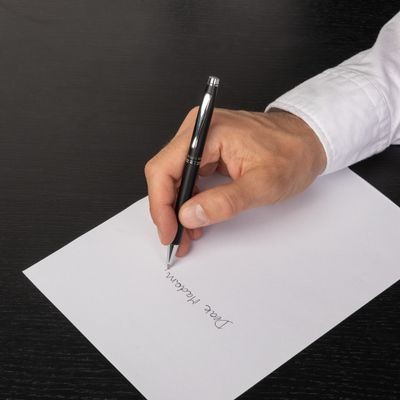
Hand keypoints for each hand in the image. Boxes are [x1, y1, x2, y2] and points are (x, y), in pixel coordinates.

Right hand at [145, 108, 325, 256]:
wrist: (308, 142)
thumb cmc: (293, 155)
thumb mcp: (263, 184)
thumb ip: (225, 201)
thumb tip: (189, 215)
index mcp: (208, 130)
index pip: (163, 168)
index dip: (161, 205)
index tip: (169, 231)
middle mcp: (198, 130)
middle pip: (164, 174)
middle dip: (168, 210)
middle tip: (177, 238)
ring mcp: (202, 139)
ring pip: (173, 178)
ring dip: (177, 208)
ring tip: (188, 232)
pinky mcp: (207, 150)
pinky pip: (187, 176)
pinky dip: (189, 199)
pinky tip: (196, 216)